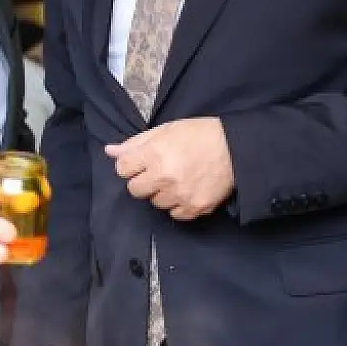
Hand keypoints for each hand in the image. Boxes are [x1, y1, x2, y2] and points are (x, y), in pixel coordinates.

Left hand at [106, 116, 234, 220]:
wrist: (236, 148)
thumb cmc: (198, 135)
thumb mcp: (164, 131)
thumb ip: (135, 143)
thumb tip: (110, 151)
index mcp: (153, 154)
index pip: (122, 170)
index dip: (131, 165)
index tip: (141, 163)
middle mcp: (163, 177)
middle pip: (135, 190)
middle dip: (143, 181)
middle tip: (159, 172)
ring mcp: (179, 195)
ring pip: (155, 203)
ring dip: (162, 193)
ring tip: (177, 179)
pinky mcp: (195, 208)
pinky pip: (175, 214)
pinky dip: (178, 205)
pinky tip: (187, 191)